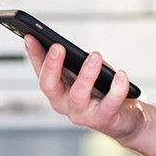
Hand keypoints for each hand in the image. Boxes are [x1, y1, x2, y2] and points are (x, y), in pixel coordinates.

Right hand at [25, 35, 143, 142]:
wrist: (125, 118)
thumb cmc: (103, 91)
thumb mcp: (87, 73)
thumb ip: (79, 63)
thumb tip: (82, 54)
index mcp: (57, 90)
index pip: (40, 71)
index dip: (34, 54)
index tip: (30, 36)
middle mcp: (63, 103)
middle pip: (49, 86)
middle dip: (51, 65)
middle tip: (58, 47)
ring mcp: (81, 114)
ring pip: (77, 95)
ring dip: (86, 74)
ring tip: (95, 56)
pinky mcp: (102, 119)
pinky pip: (109, 103)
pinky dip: (116, 88)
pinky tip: (121, 74)